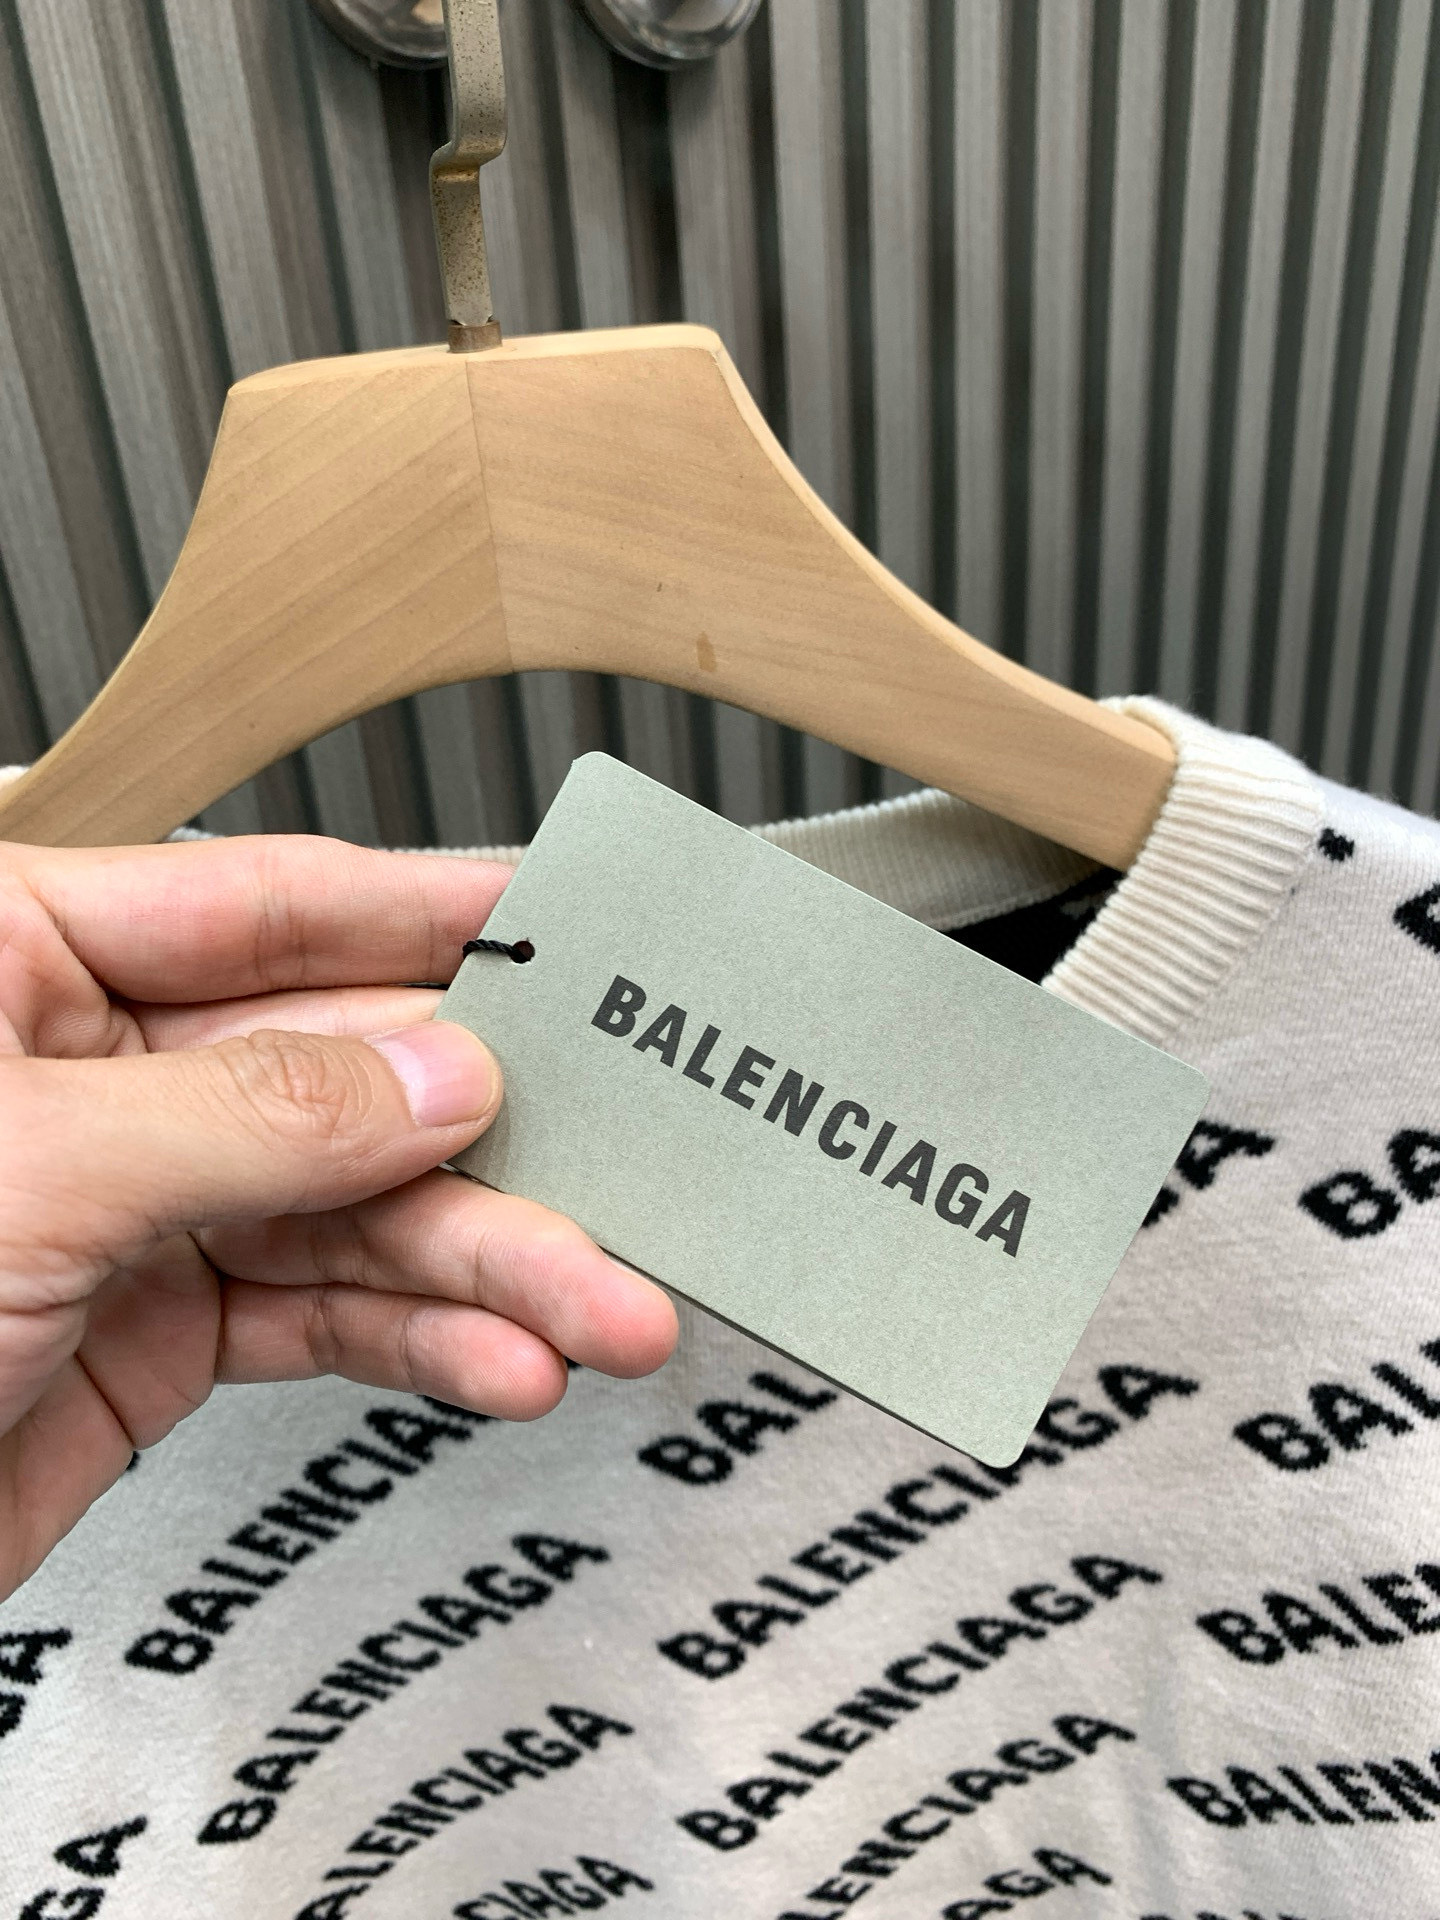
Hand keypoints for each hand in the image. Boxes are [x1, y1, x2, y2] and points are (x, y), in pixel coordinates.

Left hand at [0, 834, 677, 1598]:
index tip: (553, 920)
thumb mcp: (32, 1167)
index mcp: (20, 955)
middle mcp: (87, 1068)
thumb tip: (433, 1066)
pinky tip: (500, 1361)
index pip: (265, 903)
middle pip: (343, 1076)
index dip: (424, 910)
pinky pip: (317, 1314)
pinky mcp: (150, 1333)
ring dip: (485, 1270)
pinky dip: (418, 1343)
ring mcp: (127, 1203)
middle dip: (491, 1144)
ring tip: (600, 1311)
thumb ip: (253, 1113)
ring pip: (352, 1213)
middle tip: (629, 1172)